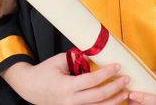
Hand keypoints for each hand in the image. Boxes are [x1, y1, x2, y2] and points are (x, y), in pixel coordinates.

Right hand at [2, 53, 129, 104]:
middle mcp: (70, 101)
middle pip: (99, 97)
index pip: (92, 80)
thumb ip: (77, 59)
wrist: (29, 87)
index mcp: (66, 87)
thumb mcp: (58, 61)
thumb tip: (94, 56)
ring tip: (125, 92)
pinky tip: (113, 101)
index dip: (106, 73)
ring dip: (114, 100)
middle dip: (115, 87)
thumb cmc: (43, 72)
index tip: (117, 66)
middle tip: (126, 79)